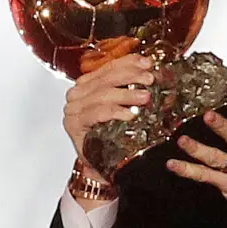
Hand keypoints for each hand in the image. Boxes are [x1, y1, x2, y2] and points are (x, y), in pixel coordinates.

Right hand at [62, 52, 153, 179]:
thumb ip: (133, 90)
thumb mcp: (124, 108)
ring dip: (126, 94)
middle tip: (150, 80)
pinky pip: (96, 113)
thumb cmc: (111, 135)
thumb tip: (153, 74)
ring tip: (145, 97)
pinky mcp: (73, 124)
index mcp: (88, 84)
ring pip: (102, 94)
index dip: (129, 63)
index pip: (109, 67)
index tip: (147, 63)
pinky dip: (115, 112)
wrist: (100, 165)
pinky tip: (130, 115)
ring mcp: (73, 108)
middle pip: (106, 78)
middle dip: (131, 76)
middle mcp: (78, 93)